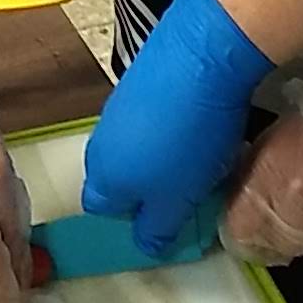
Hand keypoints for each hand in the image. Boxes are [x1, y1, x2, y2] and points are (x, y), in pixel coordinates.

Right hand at [82, 0, 272, 254]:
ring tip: (197, 156)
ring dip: (157, 156)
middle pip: (115, 176)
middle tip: (182, 189)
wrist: (201, 57)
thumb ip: (159, 229)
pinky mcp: (140, 79)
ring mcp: (119, 107)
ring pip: (132, 145)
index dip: (131, 219)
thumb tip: (147, 245)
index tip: (164, 219)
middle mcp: (102, 142)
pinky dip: (167, 126)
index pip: (101, 210)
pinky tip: (198, 123)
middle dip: (145, 187)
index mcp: (104, 178)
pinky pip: (148, 116)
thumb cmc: (188, 140)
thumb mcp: (179, 201)